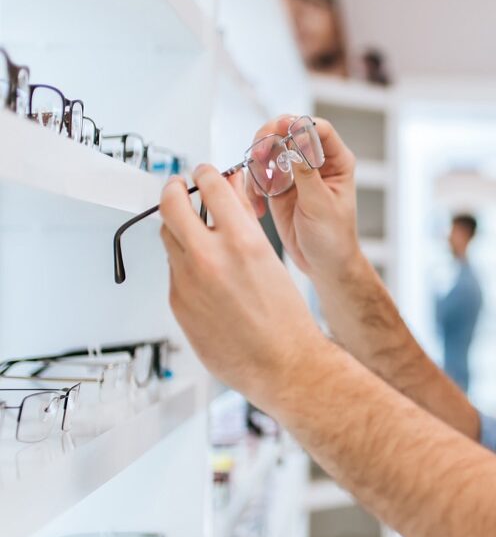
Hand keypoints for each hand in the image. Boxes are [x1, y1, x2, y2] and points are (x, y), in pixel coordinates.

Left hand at [160, 165, 327, 403]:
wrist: (282, 364)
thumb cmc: (286, 317)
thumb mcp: (270, 257)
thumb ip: (244, 222)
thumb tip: (230, 194)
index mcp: (241, 241)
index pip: (210, 187)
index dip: (204, 174)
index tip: (202, 173)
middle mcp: (209, 258)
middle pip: (172, 206)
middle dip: (173, 190)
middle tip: (177, 186)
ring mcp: (188, 282)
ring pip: (169, 239)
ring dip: (178, 227)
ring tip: (190, 228)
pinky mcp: (177, 304)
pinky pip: (173, 272)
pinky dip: (184, 264)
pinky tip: (203, 273)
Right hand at [247, 115, 360, 280]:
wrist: (324, 264)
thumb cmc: (334, 237)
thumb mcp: (321, 204)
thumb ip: (306, 172)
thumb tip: (297, 140)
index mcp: (337, 162)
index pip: (319, 129)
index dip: (298, 126)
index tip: (281, 133)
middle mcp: (316, 163)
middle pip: (288, 132)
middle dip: (269, 141)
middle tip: (259, 157)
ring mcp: (296, 173)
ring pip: (270, 151)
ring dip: (258, 165)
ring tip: (260, 188)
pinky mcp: (279, 187)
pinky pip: (259, 174)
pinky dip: (253, 185)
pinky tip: (258, 204)